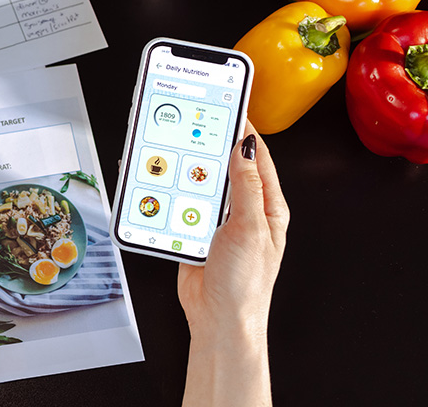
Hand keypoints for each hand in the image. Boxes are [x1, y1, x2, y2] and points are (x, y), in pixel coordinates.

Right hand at [177, 121, 289, 406]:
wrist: (219, 321)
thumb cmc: (246, 285)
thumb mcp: (250, 228)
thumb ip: (246, 186)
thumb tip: (244, 148)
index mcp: (268, 206)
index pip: (256, 156)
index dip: (242, 130)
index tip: (228, 106)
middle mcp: (245, 211)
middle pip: (224, 166)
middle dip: (207, 146)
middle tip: (190, 123)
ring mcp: (219, 221)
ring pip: (199, 184)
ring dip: (185, 171)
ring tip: (171, 151)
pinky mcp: (194, 232)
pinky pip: (180, 205)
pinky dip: (169, 194)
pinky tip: (159, 185)